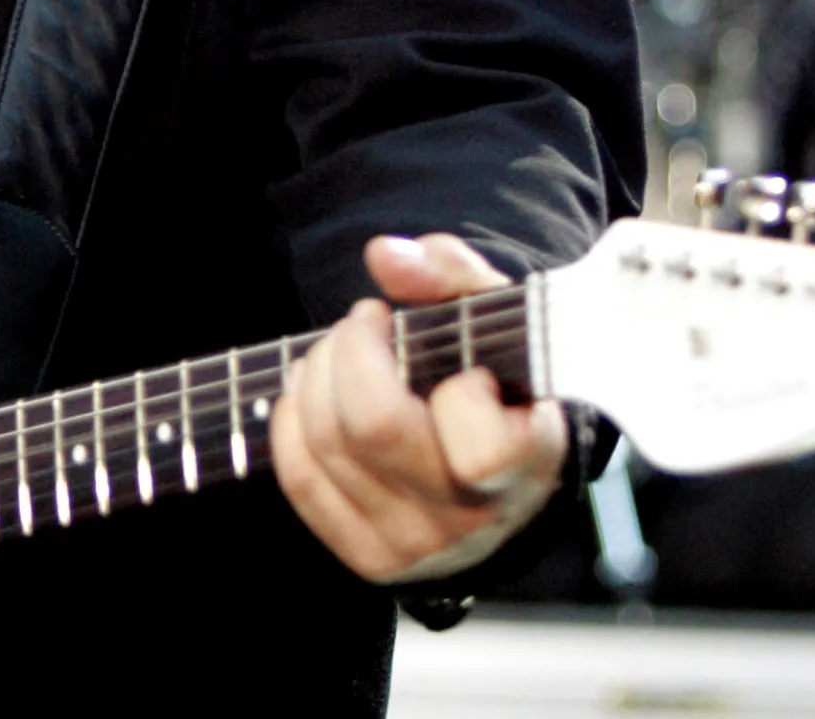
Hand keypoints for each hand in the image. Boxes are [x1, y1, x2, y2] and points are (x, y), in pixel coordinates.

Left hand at [270, 233, 565, 583]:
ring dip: (316, 374)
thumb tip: (385, 258)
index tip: (458, 358)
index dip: (457, 389)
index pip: (480, 448)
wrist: (503, 472)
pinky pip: (302, 481)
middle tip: (366, 321)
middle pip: (372, 429)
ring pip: (328, 447)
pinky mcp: (368, 556)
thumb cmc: (501, 381)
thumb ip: (451, 273)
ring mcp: (415, 547)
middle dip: (351, 350)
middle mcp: (470, 520)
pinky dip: (291, 419)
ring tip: (341, 348)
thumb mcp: (500, 317)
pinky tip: (311, 388)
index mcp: (522, 467)